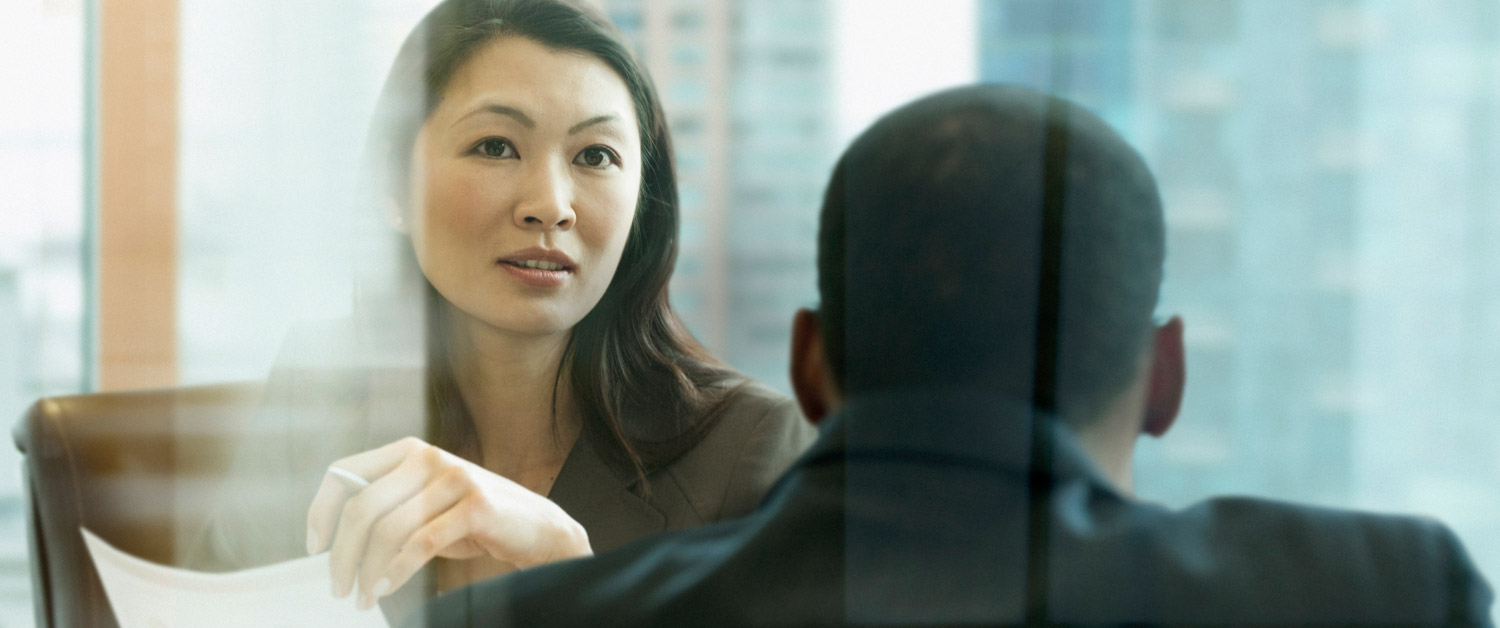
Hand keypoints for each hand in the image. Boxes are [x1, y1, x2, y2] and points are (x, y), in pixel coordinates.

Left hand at [305, 437, 591, 608]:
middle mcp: (429, 457)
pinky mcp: (478, 505)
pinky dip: (397, 571)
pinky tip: (387, 588)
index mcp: (410, 452)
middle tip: (339, 588)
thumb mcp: (425, 507)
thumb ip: (387, 510)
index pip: (344, 472)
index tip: (313, 547)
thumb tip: (334, 542)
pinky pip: (421, 543)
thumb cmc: (473, 522)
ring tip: (364, 597)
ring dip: (368, 571)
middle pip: (362, 507)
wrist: (537, 528)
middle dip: (342, 555)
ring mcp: (455, 478)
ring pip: (389, 530)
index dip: (320, 511)